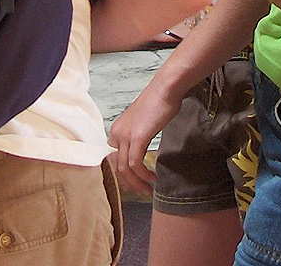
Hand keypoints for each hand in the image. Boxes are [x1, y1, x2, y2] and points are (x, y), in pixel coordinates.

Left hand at [106, 81, 182, 195]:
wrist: (166, 89)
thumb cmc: (160, 103)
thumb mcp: (144, 122)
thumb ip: (138, 136)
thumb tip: (141, 151)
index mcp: (117, 130)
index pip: (114, 159)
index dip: (123, 175)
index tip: (135, 183)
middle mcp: (117, 133)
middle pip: (117, 167)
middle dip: (129, 183)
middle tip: (142, 191)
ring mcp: (125, 135)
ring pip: (125, 169)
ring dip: (137, 183)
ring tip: (148, 190)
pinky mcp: (137, 137)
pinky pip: (135, 164)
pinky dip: (143, 175)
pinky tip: (152, 178)